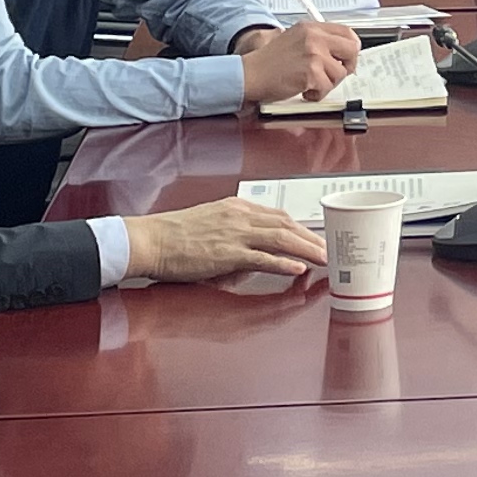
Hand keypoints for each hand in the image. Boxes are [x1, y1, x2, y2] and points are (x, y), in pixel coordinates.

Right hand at [124, 196, 324, 284]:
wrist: (148, 240)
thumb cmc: (172, 236)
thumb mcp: (211, 225)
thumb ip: (236, 236)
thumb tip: (254, 256)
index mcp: (236, 208)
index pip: (278, 215)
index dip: (301, 227)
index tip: (315, 238)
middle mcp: (239, 216)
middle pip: (286, 225)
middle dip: (311, 238)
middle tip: (329, 250)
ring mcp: (234, 233)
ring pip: (281, 239)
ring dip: (306, 250)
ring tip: (324, 260)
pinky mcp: (226, 253)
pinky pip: (262, 258)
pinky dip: (283, 263)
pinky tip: (298, 269)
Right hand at [237, 16, 361, 105]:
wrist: (250, 74)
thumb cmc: (269, 62)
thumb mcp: (295, 39)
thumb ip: (318, 41)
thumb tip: (342, 52)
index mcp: (311, 27)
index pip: (347, 32)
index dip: (350, 49)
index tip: (345, 59)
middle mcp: (314, 37)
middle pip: (352, 49)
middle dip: (347, 66)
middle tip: (333, 75)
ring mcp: (313, 54)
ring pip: (340, 72)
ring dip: (327, 83)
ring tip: (310, 83)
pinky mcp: (311, 72)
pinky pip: (327, 88)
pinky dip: (317, 94)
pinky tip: (304, 90)